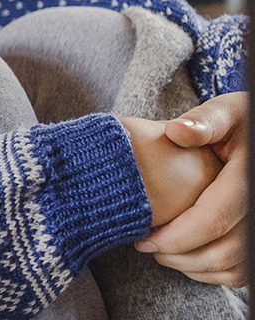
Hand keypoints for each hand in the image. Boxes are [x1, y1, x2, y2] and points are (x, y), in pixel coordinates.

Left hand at [134, 92, 248, 285]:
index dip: (174, 236)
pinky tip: (184, 253)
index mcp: (249, 179)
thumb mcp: (228, 113)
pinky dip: (209, 271)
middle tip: (145, 244)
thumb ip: (204, 121)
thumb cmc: (241, 123)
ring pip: (231, 268)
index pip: (213, 219)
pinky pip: (238, 272)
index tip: (142, 240)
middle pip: (222, 252)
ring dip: (191, 266)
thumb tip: (176, 131)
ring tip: (161, 248)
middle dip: (177, 255)